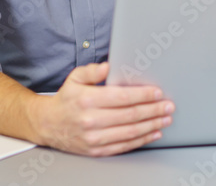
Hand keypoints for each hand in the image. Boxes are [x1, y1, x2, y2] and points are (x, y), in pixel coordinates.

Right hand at [31, 62, 172, 155]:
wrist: (47, 125)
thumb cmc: (66, 100)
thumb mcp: (74, 78)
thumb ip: (92, 71)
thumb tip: (108, 66)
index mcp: (87, 100)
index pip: (122, 97)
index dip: (143, 95)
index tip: (157, 92)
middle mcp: (91, 120)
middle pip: (130, 115)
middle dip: (153, 110)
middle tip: (168, 106)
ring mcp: (94, 138)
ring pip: (130, 132)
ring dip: (152, 125)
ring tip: (165, 118)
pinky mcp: (96, 150)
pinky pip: (124, 146)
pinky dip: (142, 140)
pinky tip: (153, 132)